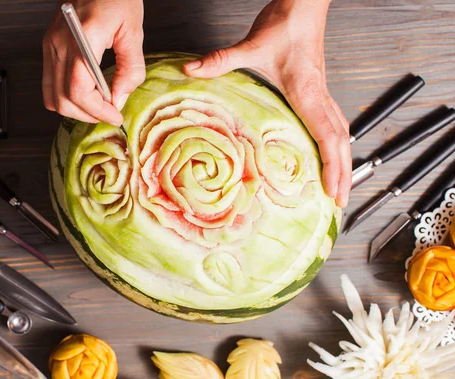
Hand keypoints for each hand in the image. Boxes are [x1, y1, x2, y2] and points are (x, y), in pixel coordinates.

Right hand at [42, 0, 144, 124]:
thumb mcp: (133, 32)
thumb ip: (130, 69)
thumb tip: (119, 99)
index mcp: (83, 39)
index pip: (79, 91)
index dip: (98, 111)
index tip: (116, 116)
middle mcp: (60, 44)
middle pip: (63, 99)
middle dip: (88, 114)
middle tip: (109, 113)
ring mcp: (50, 45)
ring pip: (51, 96)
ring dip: (75, 109)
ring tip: (98, 106)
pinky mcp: (49, 46)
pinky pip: (49, 83)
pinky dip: (65, 96)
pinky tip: (86, 93)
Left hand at [183, 0, 350, 207]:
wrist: (305, 4)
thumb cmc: (287, 23)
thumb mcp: (251, 45)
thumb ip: (220, 60)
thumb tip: (191, 70)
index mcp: (308, 93)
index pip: (328, 137)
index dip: (334, 167)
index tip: (335, 191)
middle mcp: (320, 97)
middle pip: (342, 143)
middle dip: (344, 174)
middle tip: (340, 202)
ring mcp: (322, 93)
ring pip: (342, 133)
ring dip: (344, 161)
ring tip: (340, 186)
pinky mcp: (318, 89)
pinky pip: (334, 122)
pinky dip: (336, 143)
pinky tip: (330, 152)